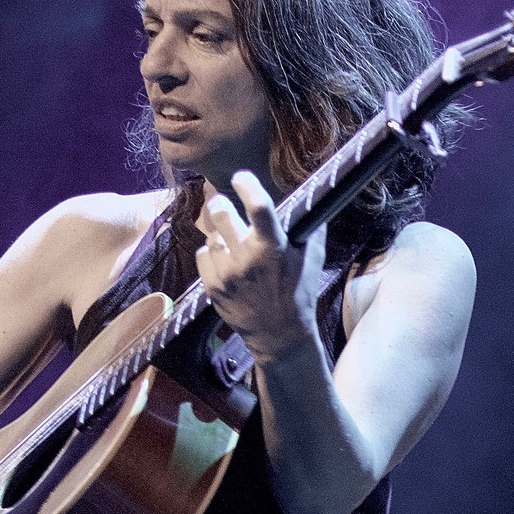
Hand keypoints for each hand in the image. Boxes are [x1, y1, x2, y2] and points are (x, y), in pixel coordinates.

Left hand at [194, 170, 327, 367]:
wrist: (279, 336)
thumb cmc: (299, 294)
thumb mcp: (312, 260)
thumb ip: (309, 228)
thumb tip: (310, 197)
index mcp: (273, 248)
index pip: (257, 205)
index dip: (246, 184)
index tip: (241, 177)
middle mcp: (246, 258)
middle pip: (220, 212)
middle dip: (220, 203)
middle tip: (224, 203)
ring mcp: (226, 274)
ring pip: (211, 235)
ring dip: (221, 234)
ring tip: (233, 245)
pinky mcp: (212, 287)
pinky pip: (202, 254)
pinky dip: (211, 253)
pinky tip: (226, 261)